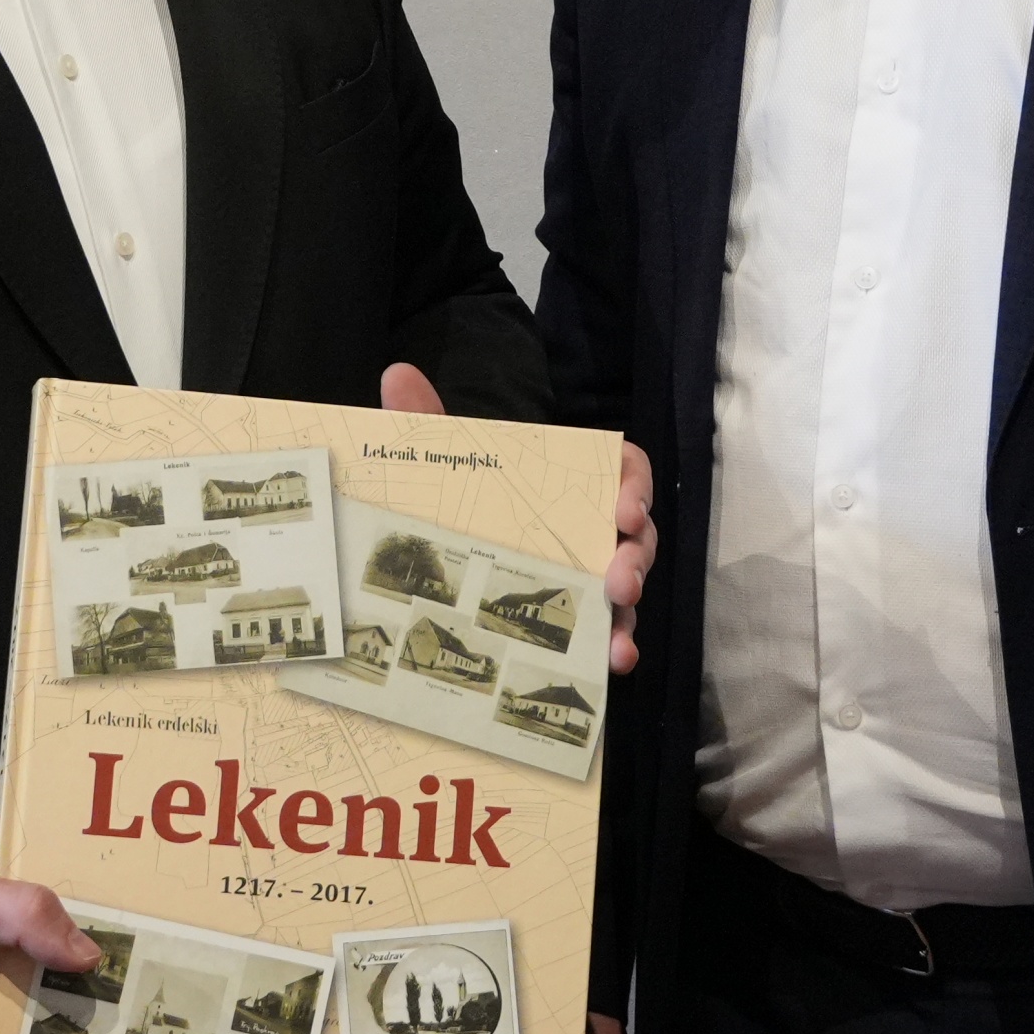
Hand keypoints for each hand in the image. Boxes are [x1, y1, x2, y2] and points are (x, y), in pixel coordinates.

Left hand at [380, 364, 657, 675]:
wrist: (442, 563)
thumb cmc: (461, 501)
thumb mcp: (444, 462)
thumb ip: (424, 419)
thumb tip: (396, 373)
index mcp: (571, 481)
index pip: (624, 470)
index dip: (635, 485)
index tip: (624, 508)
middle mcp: (592, 527)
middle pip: (637, 534)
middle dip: (636, 556)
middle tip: (618, 576)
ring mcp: (593, 574)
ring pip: (629, 586)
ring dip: (630, 608)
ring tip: (615, 628)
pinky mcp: (583, 618)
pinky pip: (612, 630)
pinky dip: (618, 644)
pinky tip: (614, 660)